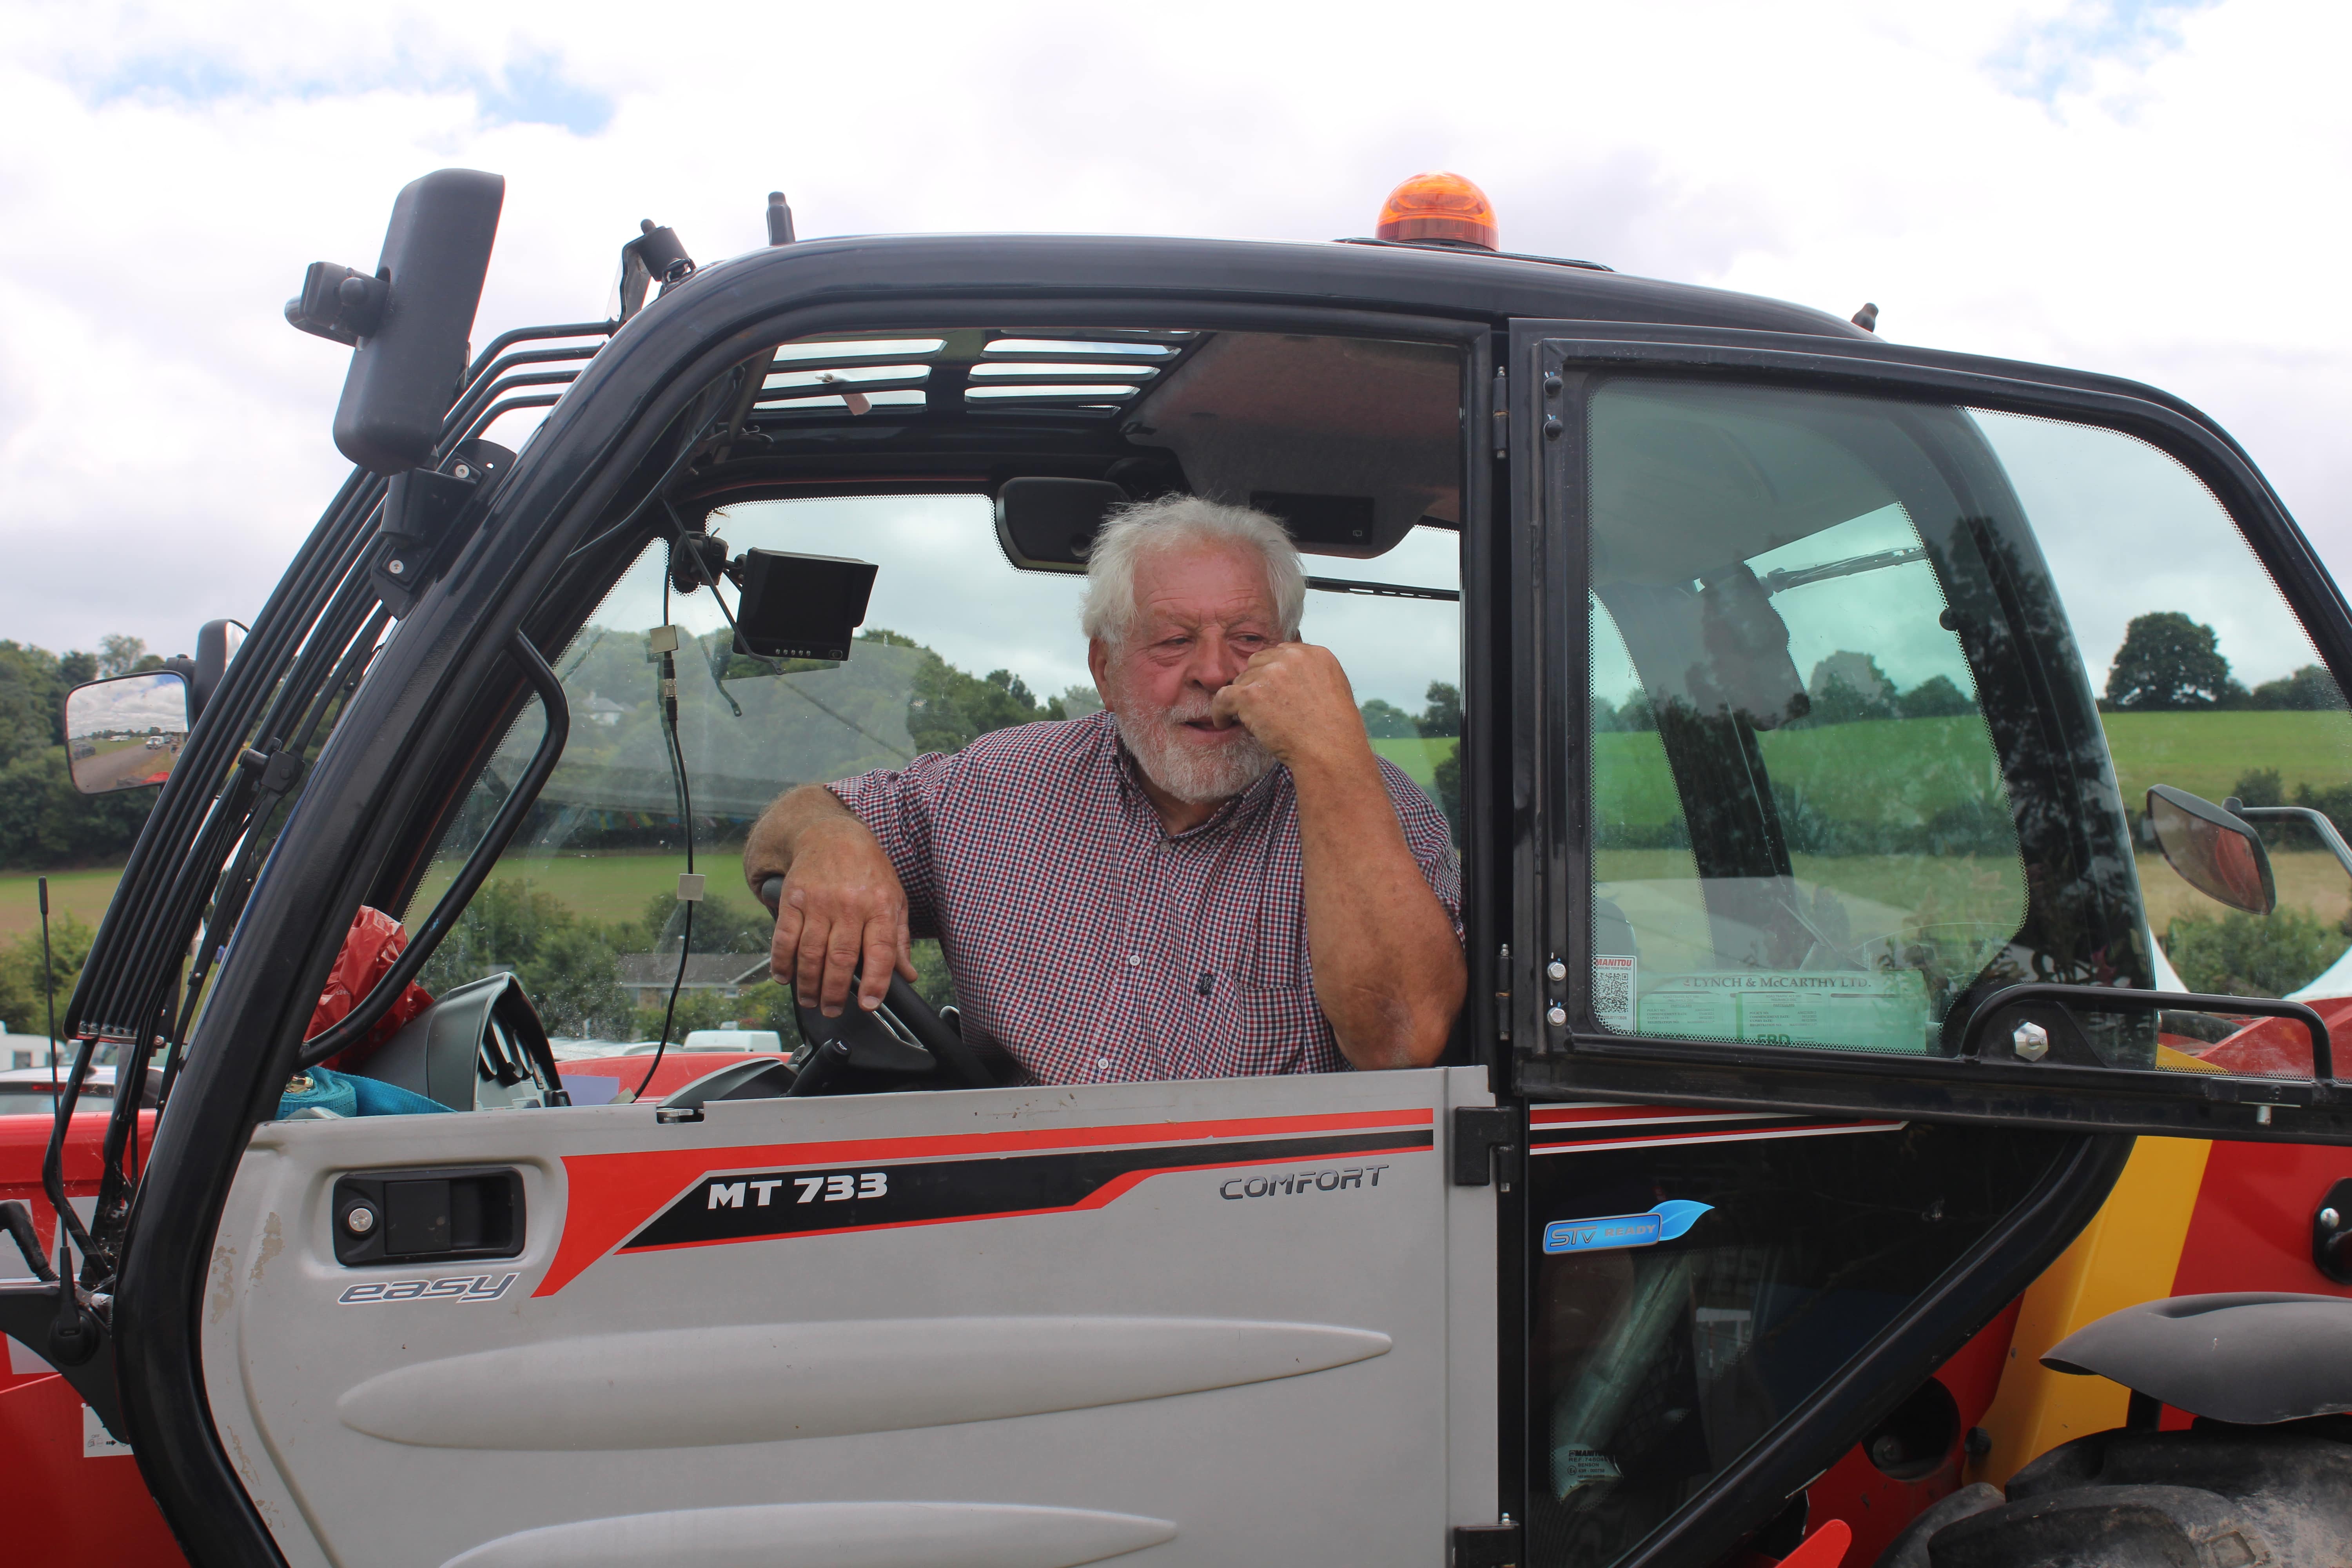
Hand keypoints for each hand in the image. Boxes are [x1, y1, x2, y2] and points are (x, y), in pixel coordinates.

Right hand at [767, 817, 917, 1015]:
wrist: (831, 834)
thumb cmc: (868, 869)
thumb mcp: (895, 898)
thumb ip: (899, 940)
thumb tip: (908, 975)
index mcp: (880, 906)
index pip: (880, 952)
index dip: (875, 982)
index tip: (869, 1004)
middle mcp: (850, 905)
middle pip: (840, 958)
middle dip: (835, 992)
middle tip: (832, 1010)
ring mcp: (819, 902)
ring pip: (810, 952)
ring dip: (808, 983)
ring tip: (811, 1000)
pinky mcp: (793, 899)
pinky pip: (784, 937)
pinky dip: (781, 961)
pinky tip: (785, 977)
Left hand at [1208, 643, 1370, 775]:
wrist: (1331, 752)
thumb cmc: (1335, 732)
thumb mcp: (1336, 690)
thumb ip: (1312, 676)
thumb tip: (1289, 680)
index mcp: (1315, 654)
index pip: (1281, 653)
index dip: (1273, 673)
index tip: (1270, 690)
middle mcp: (1292, 658)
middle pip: (1258, 663)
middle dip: (1257, 683)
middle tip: (1260, 708)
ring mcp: (1270, 674)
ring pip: (1242, 681)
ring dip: (1243, 700)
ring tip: (1252, 722)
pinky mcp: (1250, 695)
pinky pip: (1223, 697)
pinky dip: (1220, 710)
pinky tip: (1223, 721)